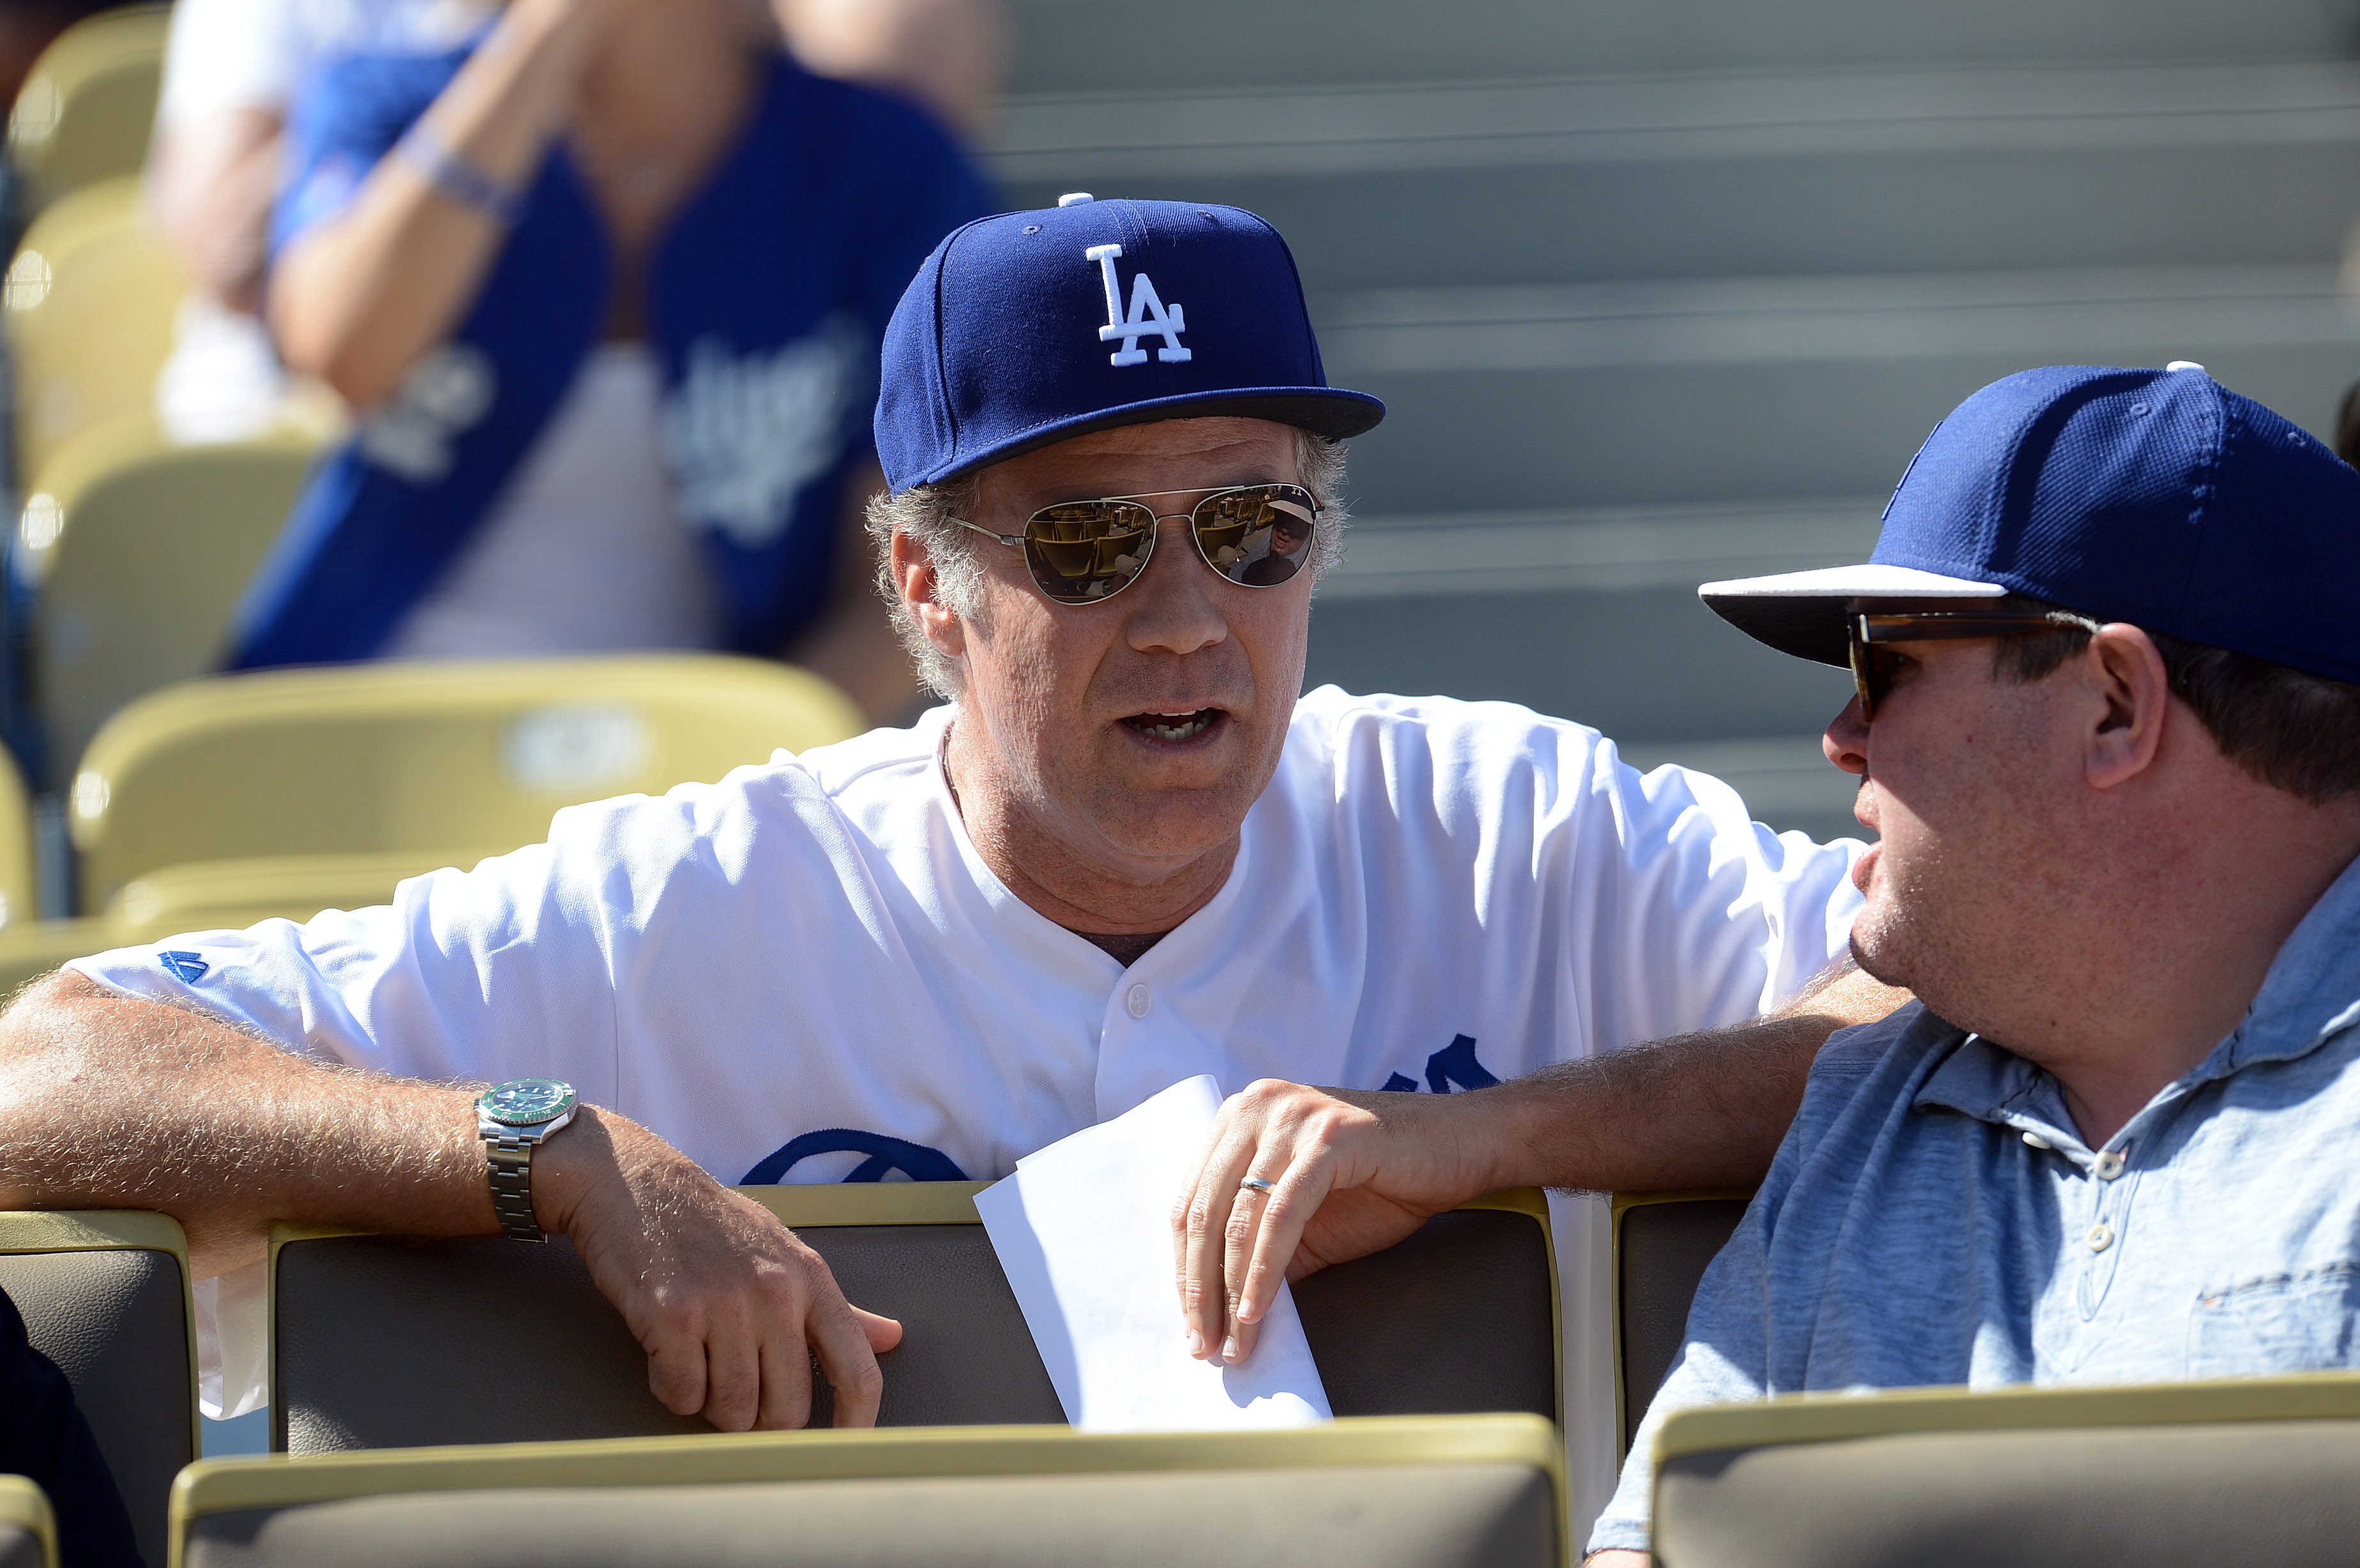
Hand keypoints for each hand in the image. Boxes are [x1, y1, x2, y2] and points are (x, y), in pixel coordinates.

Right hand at [538, 1108, 902, 1429]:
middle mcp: (775, 1292)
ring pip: (733, 1411)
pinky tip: (665, 1356)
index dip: (857, 1425)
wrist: (635, 1182)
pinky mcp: (671, 1315)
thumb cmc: (714, 1224)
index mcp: (812, 1279)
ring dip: (711, 1404)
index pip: (856, 1370)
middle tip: (734, 1388)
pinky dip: (670, 1390)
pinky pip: (681, 1395)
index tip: (844, 1454)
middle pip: (787, 1410)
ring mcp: (724, 1303)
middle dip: (760, 1420)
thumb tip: (891, 1337)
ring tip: (697, 1361)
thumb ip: (838, 1305)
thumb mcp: (784, 1252)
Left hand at [1171, 1080, 1496, 1364]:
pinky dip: (1263, 1271)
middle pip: (1204, 1211)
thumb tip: (1217, 1310)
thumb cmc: (1384, 1183)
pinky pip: (1281, 1216)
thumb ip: (1258, 1243)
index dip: (1182, 1268)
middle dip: (1198, 1290)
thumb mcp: (1305, 1216)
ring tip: (1232, 1344)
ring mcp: (1292, 1116)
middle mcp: (1257, 1105)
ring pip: (1238, 1217)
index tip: (1190, 1323)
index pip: (1190, 1200)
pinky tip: (1257, 1312)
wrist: (1461, 1147)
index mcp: (1241, 1116)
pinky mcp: (1328, 1137)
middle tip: (1202, 1346)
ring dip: (1229, 1292)